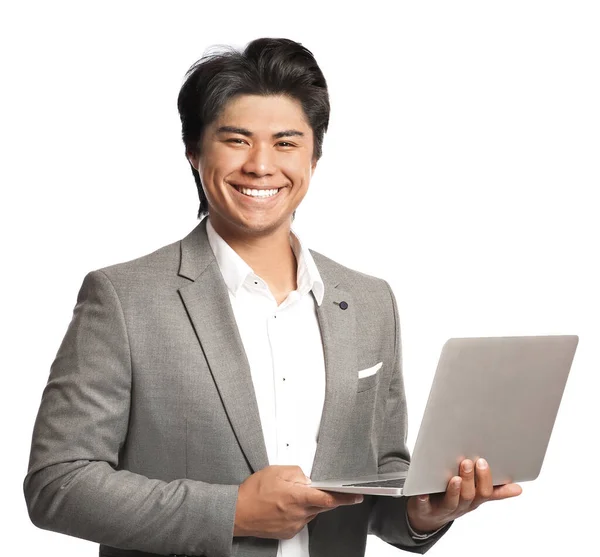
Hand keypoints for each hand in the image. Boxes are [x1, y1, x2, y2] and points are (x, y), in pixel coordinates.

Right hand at [234, 465, 363, 539]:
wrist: (237, 513)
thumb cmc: (254, 491)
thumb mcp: (276, 471)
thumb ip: (297, 473)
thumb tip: (307, 479)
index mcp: (297, 497)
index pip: (328, 498)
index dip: (345, 498)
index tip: (357, 496)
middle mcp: (299, 514)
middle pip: (322, 505)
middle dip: (323, 497)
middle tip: (314, 489)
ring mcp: (294, 525)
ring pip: (311, 512)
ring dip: (308, 504)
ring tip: (289, 496)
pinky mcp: (289, 533)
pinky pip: (302, 520)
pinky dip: (299, 512)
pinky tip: (284, 506)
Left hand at [407, 458, 522, 533]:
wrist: (428, 515)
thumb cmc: (455, 498)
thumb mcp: (475, 495)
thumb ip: (494, 490)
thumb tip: (518, 488)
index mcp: (473, 499)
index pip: (484, 492)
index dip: (485, 479)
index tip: (484, 461)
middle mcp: (461, 505)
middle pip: (469, 496)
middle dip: (470, 479)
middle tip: (467, 462)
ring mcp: (443, 508)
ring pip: (452, 502)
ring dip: (454, 490)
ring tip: (454, 477)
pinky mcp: (425, 508)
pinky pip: (425, 505)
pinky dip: (424, 499)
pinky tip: (423, 492)